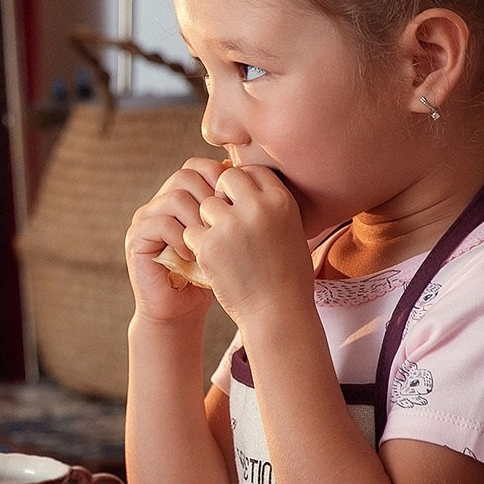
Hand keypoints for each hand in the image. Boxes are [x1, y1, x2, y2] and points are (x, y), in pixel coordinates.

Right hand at [126, 157, 226, 323]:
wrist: (181, 311)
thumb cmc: (210, 276)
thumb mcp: (227, 239)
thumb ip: (232, 211)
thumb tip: (252, 178)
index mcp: (181, 196)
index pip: (197, 166)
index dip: (219, 177)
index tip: (238, 202)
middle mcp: (160, 202)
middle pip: (185, 175)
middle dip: (211, 198)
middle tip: (224, 224)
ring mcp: (145, 219)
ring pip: (175, 198)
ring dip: (198, 220)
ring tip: (210, 242)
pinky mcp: (136, 239)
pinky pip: (160, 223)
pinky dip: (181, 238)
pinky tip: (193, 256)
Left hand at [185, 165, 313, 330]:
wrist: (278, 312)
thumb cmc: (289, 276)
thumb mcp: (291, 231)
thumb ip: (271, 207)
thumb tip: (249, 187)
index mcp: (281, 201)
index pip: (254, 171)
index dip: (244, 183)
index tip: (241, 200)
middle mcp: (256, 208)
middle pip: (226, 178)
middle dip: (222, 193)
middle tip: (225, 216)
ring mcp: (230, 225)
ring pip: (205, 204)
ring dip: (208, 221)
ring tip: (220, 242)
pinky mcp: (209, 245)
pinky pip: (191, 230)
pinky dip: (196, 243)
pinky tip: (210, 257)